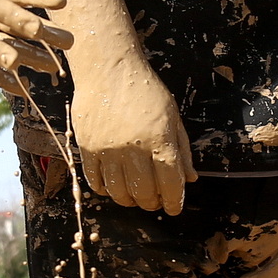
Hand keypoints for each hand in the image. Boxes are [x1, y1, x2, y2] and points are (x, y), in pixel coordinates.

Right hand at [71, 55, 194, 215]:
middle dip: (152, 203)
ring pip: (119, 192)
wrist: (109, 69)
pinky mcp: (87, 147)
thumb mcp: (172, 116)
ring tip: (135, 195)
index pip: (171, 183)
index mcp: (160, 139)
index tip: (174, 208)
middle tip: (155, 200)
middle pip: (144, 193)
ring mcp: (107, 149)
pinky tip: (114, 186)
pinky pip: (95, 181)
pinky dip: (106, 190)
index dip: (174, 202)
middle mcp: (134, 147)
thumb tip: (190, 179)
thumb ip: (182, 150)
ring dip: (129, 200)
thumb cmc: (145, 90)